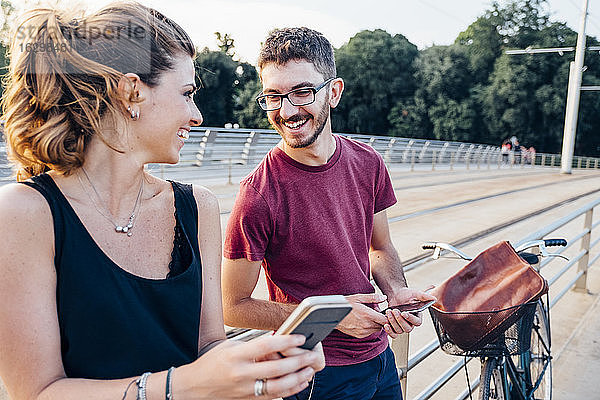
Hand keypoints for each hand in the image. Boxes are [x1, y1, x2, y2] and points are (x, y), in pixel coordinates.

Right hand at [182, 334, 321, 398]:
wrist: (193, 387)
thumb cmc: (211, 363)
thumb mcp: (228, 347)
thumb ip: (251, 345)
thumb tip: (277, 341)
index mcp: (236, 356)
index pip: (265, 346)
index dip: (285, 340)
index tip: (300, 336)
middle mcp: (241, 374)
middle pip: (276, 368)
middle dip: (298, 361)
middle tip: (312, 354)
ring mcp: (245, 390)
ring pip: (278, 386)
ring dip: (297, 378)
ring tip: (309, 370)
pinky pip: (273, 396)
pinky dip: (289, 390)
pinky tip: (299, 383)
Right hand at [337, 293, 388, 337]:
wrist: (332, 315)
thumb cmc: (345, 305)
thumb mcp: (359, 298)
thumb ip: (373, 298)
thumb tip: (384, 298)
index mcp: (367, 315)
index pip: (385, 320)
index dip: (387, 317)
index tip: (385, 312)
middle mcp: (366, 325)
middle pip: (382, 325)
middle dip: (381, 319)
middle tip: (375, 312)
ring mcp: (362, 332)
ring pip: (376, 329)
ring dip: (376, 324)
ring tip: (368, 316)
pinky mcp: (359, 335)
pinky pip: (370, 332)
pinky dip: (370, 327)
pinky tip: (363, 321)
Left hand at [384, 286, 436, 337]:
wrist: (396, 294)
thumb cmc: (407, 294)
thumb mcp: (416, 293)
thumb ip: (424, 296)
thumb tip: (434, 299)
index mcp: (417, 317)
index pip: (417, 322)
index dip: (410, 319)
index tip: (404, 312)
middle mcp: (410, 324)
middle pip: (407, 328)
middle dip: (400, 320)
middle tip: (395, 310)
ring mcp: (402, 327)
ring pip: (399, 330)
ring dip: (393, 322)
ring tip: (389, 311)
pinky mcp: (394, 328)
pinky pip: (393, 334)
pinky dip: (389, 331)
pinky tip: (386, 324)